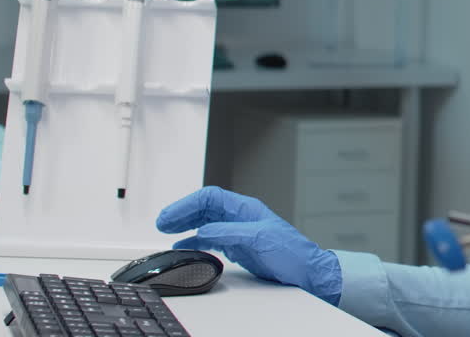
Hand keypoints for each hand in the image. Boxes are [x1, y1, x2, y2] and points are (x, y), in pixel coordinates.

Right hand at [156, 186, 342, 303]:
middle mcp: (241, 217)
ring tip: (168, 231)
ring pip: (206, 221)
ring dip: (186, 224)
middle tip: (162, 222)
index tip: (170, 216)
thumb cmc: (292, 252)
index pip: (210, 198)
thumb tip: (203, 231)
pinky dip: (194, 239)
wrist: (307, 271)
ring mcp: (239, 231)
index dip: (188, 204)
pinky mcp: (239, 246)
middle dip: (182, 212)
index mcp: (246, 209)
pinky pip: (211, 238)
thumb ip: (230, 233)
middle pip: (205, 207)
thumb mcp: (259, 239)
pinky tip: (183, 245)